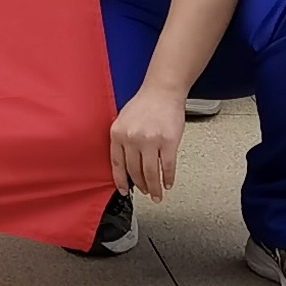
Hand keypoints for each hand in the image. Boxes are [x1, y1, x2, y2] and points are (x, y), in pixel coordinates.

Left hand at [109, 85, 188, 199]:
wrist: (163, 90)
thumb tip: (125, 164)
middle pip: (134, 171)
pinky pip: (167, 166)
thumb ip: (122, 140)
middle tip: (146, 192)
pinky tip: (168, 183)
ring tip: (157, 194)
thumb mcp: (123, 120)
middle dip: (141, 186)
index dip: (121, 181)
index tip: (124, 190)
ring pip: (150, 173)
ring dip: (154, 187)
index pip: (117, 164)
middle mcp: (132, 138)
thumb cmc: (145, 103)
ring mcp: (150, 141)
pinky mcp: (168, 142)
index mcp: (118, 133)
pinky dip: (168, 178)